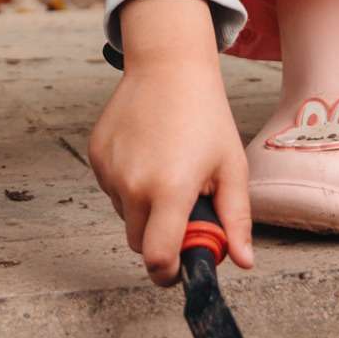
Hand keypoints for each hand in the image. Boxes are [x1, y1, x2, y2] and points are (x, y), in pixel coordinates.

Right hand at [88, 0, 253, 283]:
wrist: (167, 65)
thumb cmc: (205, 115)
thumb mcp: (232, 166)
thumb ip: (236, 219)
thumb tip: (243, 262)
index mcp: (169, 191)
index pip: (157, 259)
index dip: (168, 273)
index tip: (180, 266)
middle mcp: (132, 184)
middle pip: (139, 243)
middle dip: (160, 237)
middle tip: (183, 206)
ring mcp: (109, 169)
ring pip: (125, 215)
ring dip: (144, 208)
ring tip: (167, 168)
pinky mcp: (95, 155)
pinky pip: (111, 189)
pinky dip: (127, 184)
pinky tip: (147, 153)